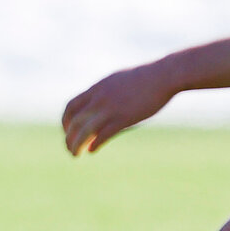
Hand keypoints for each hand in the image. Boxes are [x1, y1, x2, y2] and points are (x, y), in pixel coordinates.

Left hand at [62, 62, 178, 155]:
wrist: (163, 76)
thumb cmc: (144, 78)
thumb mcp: (118, 81)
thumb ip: (106, 91)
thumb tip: (100, 101)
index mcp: (97, 88)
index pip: (71, 106)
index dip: (65, 120)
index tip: (67, 130)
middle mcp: (99, 99)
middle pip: (74, 121)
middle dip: (68, 137)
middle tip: (68, 147)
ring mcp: (111, 109)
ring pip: (85, 131)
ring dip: (76, 145)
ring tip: (75, 154)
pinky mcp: (124, 118)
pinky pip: (103, 135)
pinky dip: (95, 144)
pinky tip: (92, 150)